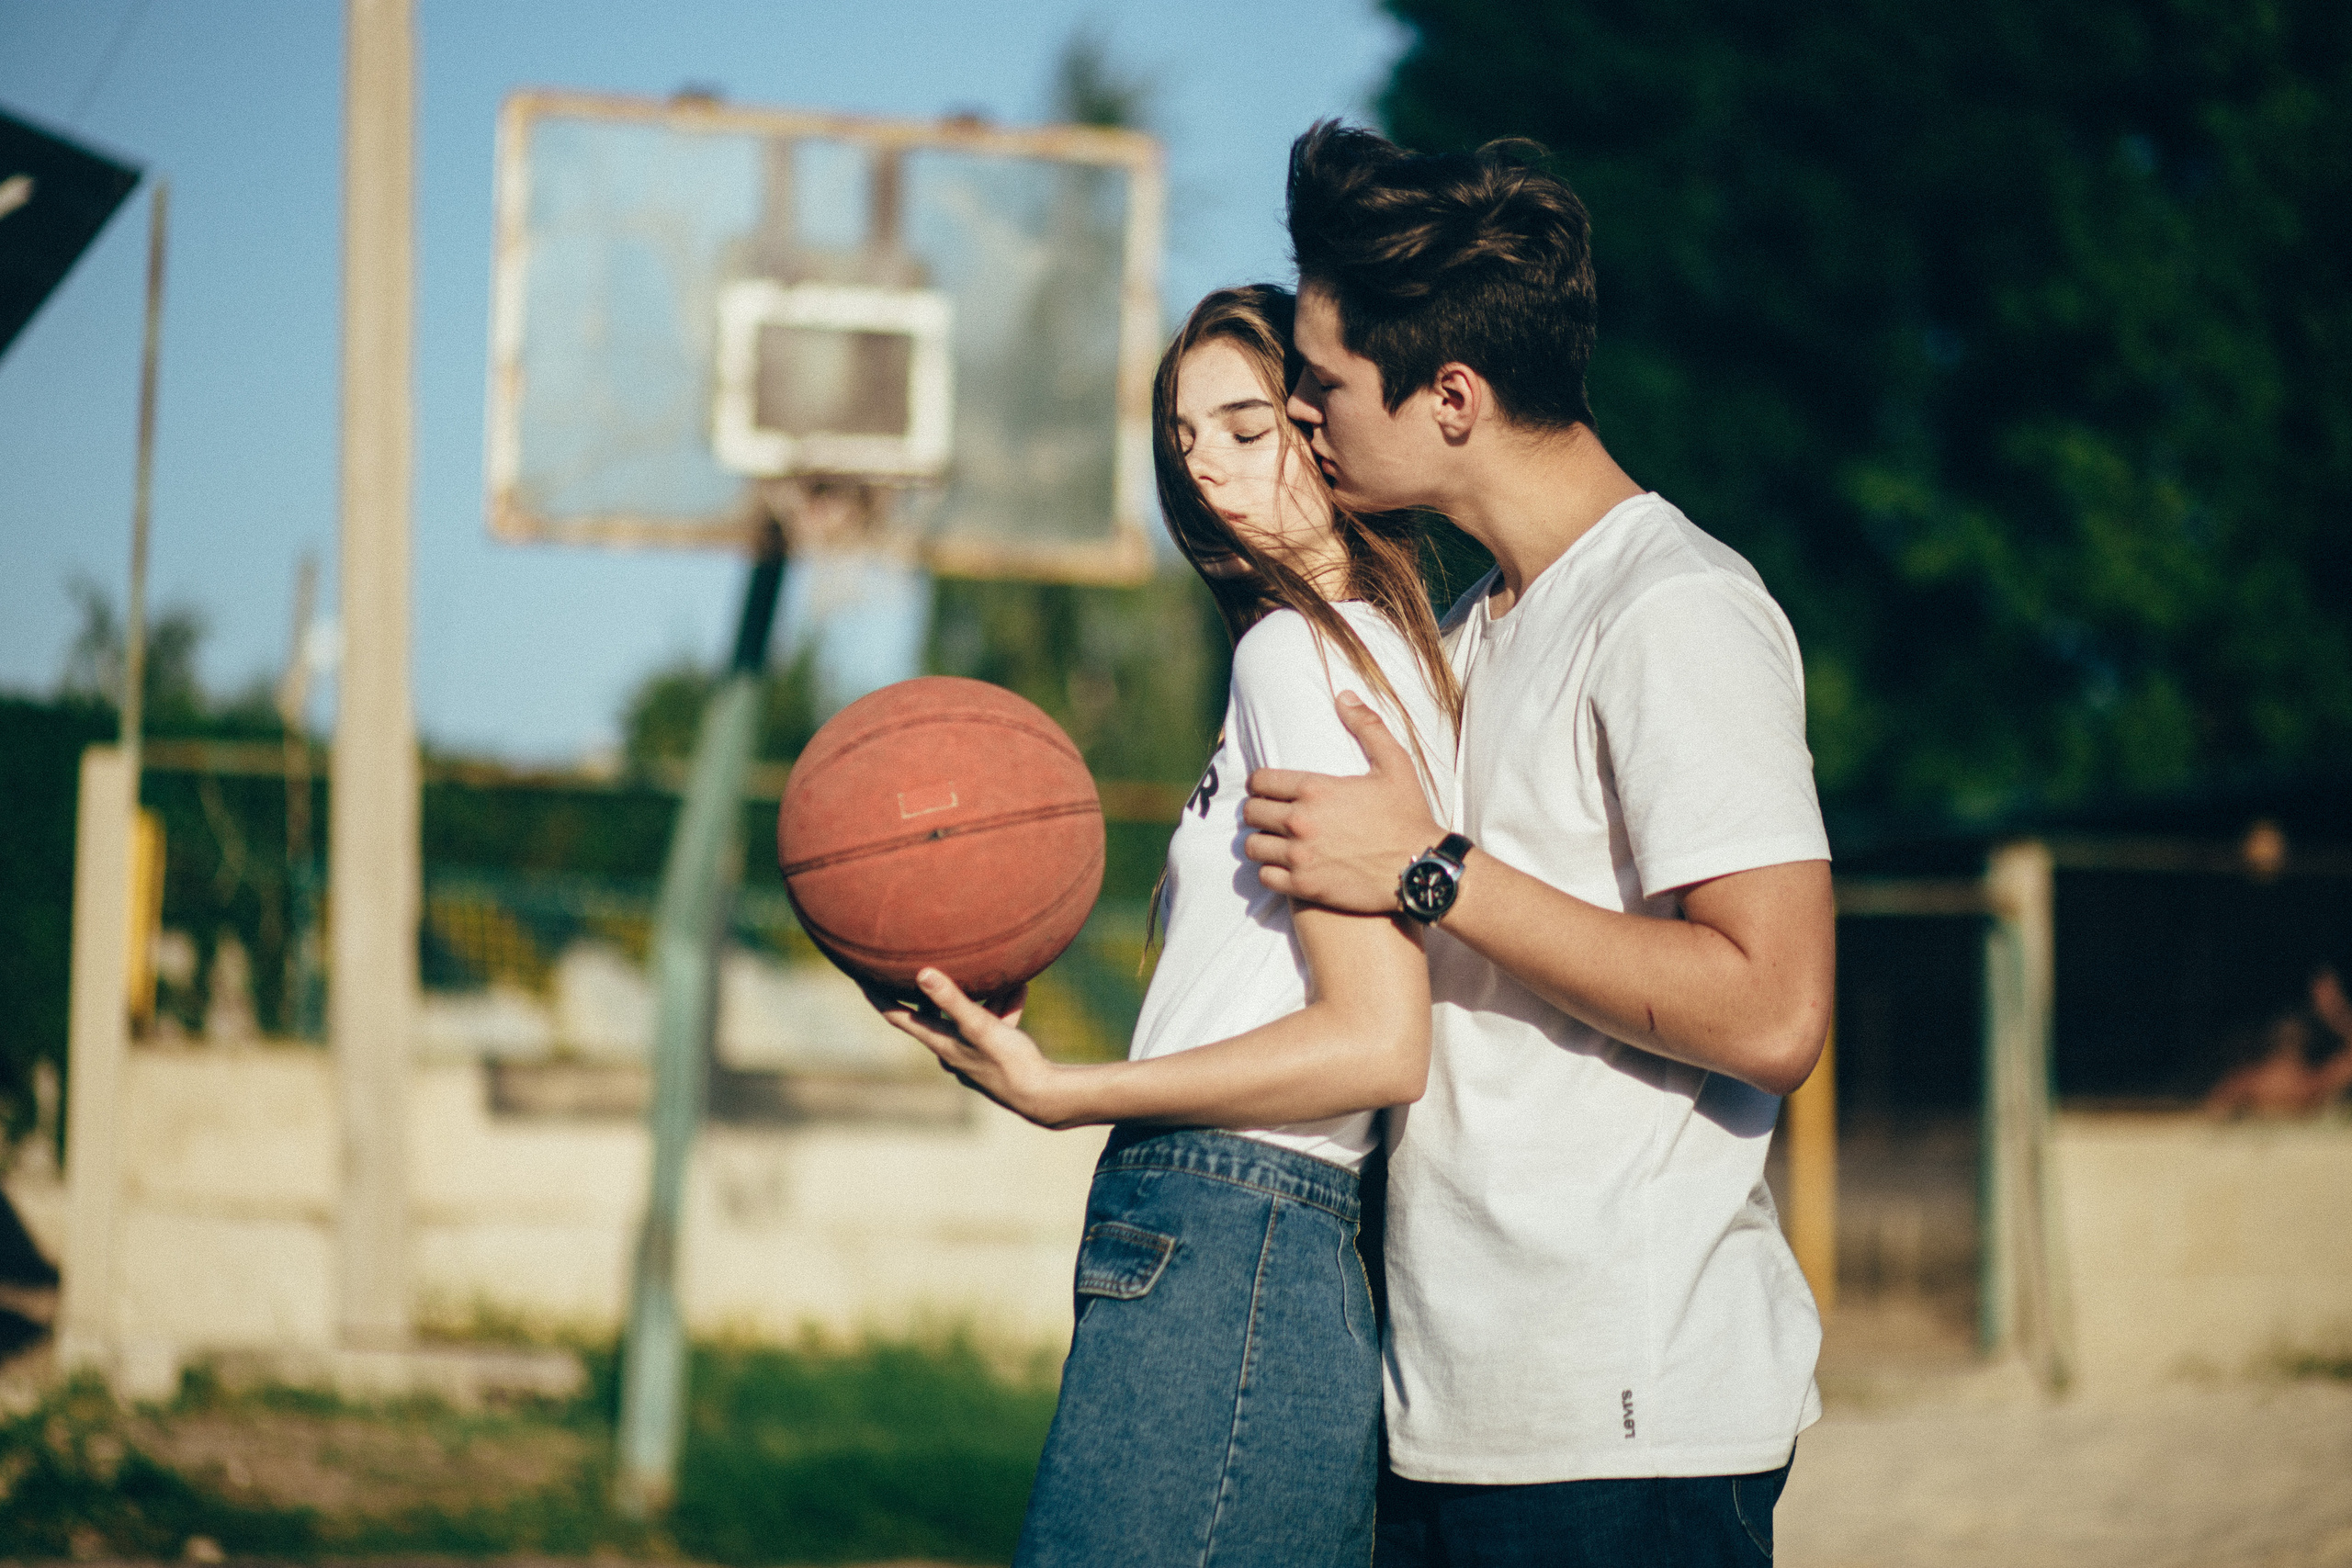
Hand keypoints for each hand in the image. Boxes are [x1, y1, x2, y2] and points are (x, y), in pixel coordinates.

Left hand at [880, 969, 1069, 1126]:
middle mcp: (950, 1050)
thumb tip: (922, 973)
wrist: (1043, 1096)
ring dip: (976, 996)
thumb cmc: (1009, 1063)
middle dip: (924, 990)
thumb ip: (953, 1001)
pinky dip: (1003, 1007)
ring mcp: (973, 1054)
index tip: (859, 975)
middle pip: (929, 1014)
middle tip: (914, 965)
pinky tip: (1020, 989)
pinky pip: (994, 1024)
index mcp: (940, 1043)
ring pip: (968, 1017)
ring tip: (989, 971)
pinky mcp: (995, 1056)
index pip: (898, 1017)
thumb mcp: (980, 1027)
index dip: (877, 996)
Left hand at [1243, 692, 1443, 913]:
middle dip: (1258, 812)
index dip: (1259, 784)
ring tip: (1274, 842)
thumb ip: (1366, 726)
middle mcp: (1301, 821)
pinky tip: (1284, 867)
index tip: (1268, 790)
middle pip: (1251, 813)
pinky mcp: (1305, 887)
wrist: (1422, 868)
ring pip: (1252, 847)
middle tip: (1271, 816)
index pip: (1259, 781)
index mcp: (1316, 789)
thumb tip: (1343, 696)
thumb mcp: (1394, 763)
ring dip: (1261, 842)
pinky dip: (1270, 871)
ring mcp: (1300, 856)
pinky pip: (1264, 877)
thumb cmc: (1408, 815)